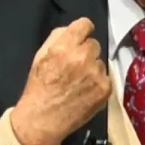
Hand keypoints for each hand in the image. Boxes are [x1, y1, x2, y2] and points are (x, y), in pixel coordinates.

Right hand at [10, 17, 110, 144]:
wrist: (42, 120)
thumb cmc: (38, 87)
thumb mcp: (40, 56)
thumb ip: (57, 37)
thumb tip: (73, 29)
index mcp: (64, 46)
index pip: (85, 24)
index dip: (82, 31)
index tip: (80, 39)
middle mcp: (82, 57)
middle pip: (94, 44)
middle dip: (85, 52)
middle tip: (75, 66)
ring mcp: (96, 73)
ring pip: (100, 62)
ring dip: (92, 68)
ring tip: (78, 82)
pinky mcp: (105, 88)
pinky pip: (106, 77)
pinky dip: (98, 83)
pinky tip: (85, 92)